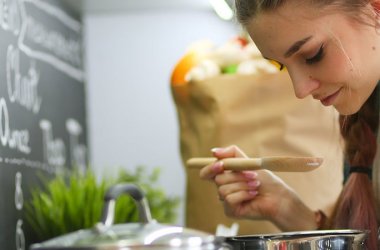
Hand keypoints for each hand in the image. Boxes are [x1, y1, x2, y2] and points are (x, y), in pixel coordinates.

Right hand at [199, 145, 317, 230]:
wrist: (278, 197)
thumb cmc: (266, 181)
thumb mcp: (249, 162)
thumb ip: (232, 154)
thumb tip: (213, 151)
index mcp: (225, 176)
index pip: (207, 172)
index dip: (210, 168)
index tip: (221, 164)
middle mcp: (223, 188)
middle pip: (217, 179)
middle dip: (237, 175)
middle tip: (252, 175)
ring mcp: (226, 200)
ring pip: (223, 189)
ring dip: (243, 185)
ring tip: (255, 186)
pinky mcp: (231, 211)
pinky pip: (229, 199)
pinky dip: (243, 195)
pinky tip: (253, 195)